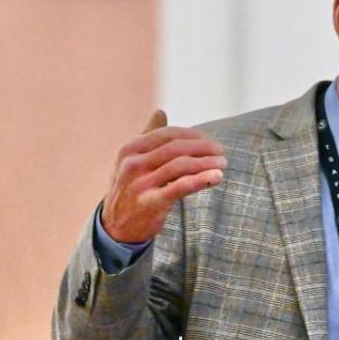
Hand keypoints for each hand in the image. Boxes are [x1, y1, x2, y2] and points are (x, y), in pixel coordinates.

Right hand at [100, 110, 226, 242]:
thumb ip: (148, 136)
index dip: (193, 135)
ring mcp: (140, 184)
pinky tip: (217, 176)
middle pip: (176, 148)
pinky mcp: (151, 203)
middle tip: (220, 151)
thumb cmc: (130, 189)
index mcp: (130, 149)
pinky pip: (180, 187)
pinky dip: (201, 179)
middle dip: (203, 147)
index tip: (210, 141)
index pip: (168, 135)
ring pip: (181, 165)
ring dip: (206, 162)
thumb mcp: (133, 161)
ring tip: (223, 164)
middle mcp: (133, 164)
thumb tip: (160, 111)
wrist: (115, 227)